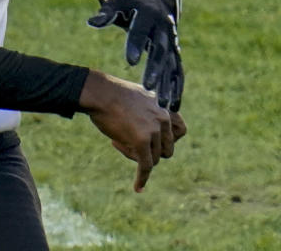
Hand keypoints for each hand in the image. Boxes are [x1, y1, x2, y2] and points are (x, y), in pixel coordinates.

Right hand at [78, 70, 186, 191]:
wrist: (99, 92)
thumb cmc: (112, 93)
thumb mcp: (139, 96)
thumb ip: (149, 109)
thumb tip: (149, 122)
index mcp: (165, 107)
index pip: (181, 131)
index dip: (169, 140)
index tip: (155, 141)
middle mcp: (163, 119)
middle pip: (166, 149)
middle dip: (151, 151)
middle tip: (130, 143)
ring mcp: (153, 130)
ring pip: (153, 158)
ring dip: (136, 156)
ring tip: (116, 140)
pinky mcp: (141, 141)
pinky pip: (145, 166)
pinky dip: (142, 178)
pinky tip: (138, 187)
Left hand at [87, 0, 183, 110]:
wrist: (153, 3)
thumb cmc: (129, 6)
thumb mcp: (117, 4)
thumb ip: (106, 14)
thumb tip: (92, 22)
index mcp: (148, 16)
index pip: (141, 31)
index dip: (136, 45)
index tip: (130, 61)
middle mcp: (163, 30)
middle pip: (160, 51)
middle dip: (155, 69)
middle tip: (147, 86)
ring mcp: (172, 43)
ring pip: (172, 66)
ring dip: (169, 84)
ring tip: (163, 104)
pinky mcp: (175, 54)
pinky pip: (178, 73)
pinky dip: (177, 89)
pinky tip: (173, 106)